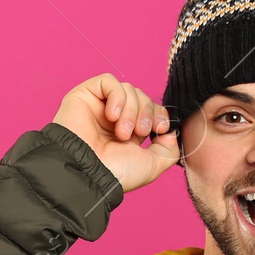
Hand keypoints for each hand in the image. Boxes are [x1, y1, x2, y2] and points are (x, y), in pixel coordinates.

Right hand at [52, 73, 180, 193]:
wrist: (88, 173)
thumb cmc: (115, 173)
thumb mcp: (153, 165)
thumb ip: (169, 148)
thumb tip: (170, 131)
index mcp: (129, 133)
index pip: (150, 109)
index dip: (159, 114)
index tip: (161, 128)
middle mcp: (113, 119)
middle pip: (141, 97)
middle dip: (146, 112)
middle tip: (139, 132)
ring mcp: (99, 107)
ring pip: (128, 89)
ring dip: (131, 109)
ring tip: (121, 131)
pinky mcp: (84, 96)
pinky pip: (108, 81)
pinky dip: (117, 96)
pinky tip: (112, 115)